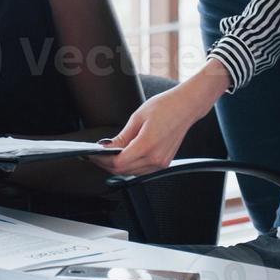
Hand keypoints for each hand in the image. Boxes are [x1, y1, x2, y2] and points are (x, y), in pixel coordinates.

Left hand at [91, 72, 220, 176]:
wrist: (186, 106)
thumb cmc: (165, 106)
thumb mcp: (138, 117)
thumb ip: (122, 137)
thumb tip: (107, 148)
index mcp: (147, 145)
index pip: (118, 162)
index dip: (102, 160)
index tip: (92, 154)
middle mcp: (156, 158)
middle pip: (123, 170)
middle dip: (106, 164)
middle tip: (96, 155)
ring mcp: (161, 162)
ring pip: (132, 172)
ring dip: (118, 166)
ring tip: (107, 155)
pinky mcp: (164, 162)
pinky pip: (142, 170)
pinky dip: (130, 165)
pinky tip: (123, 156)